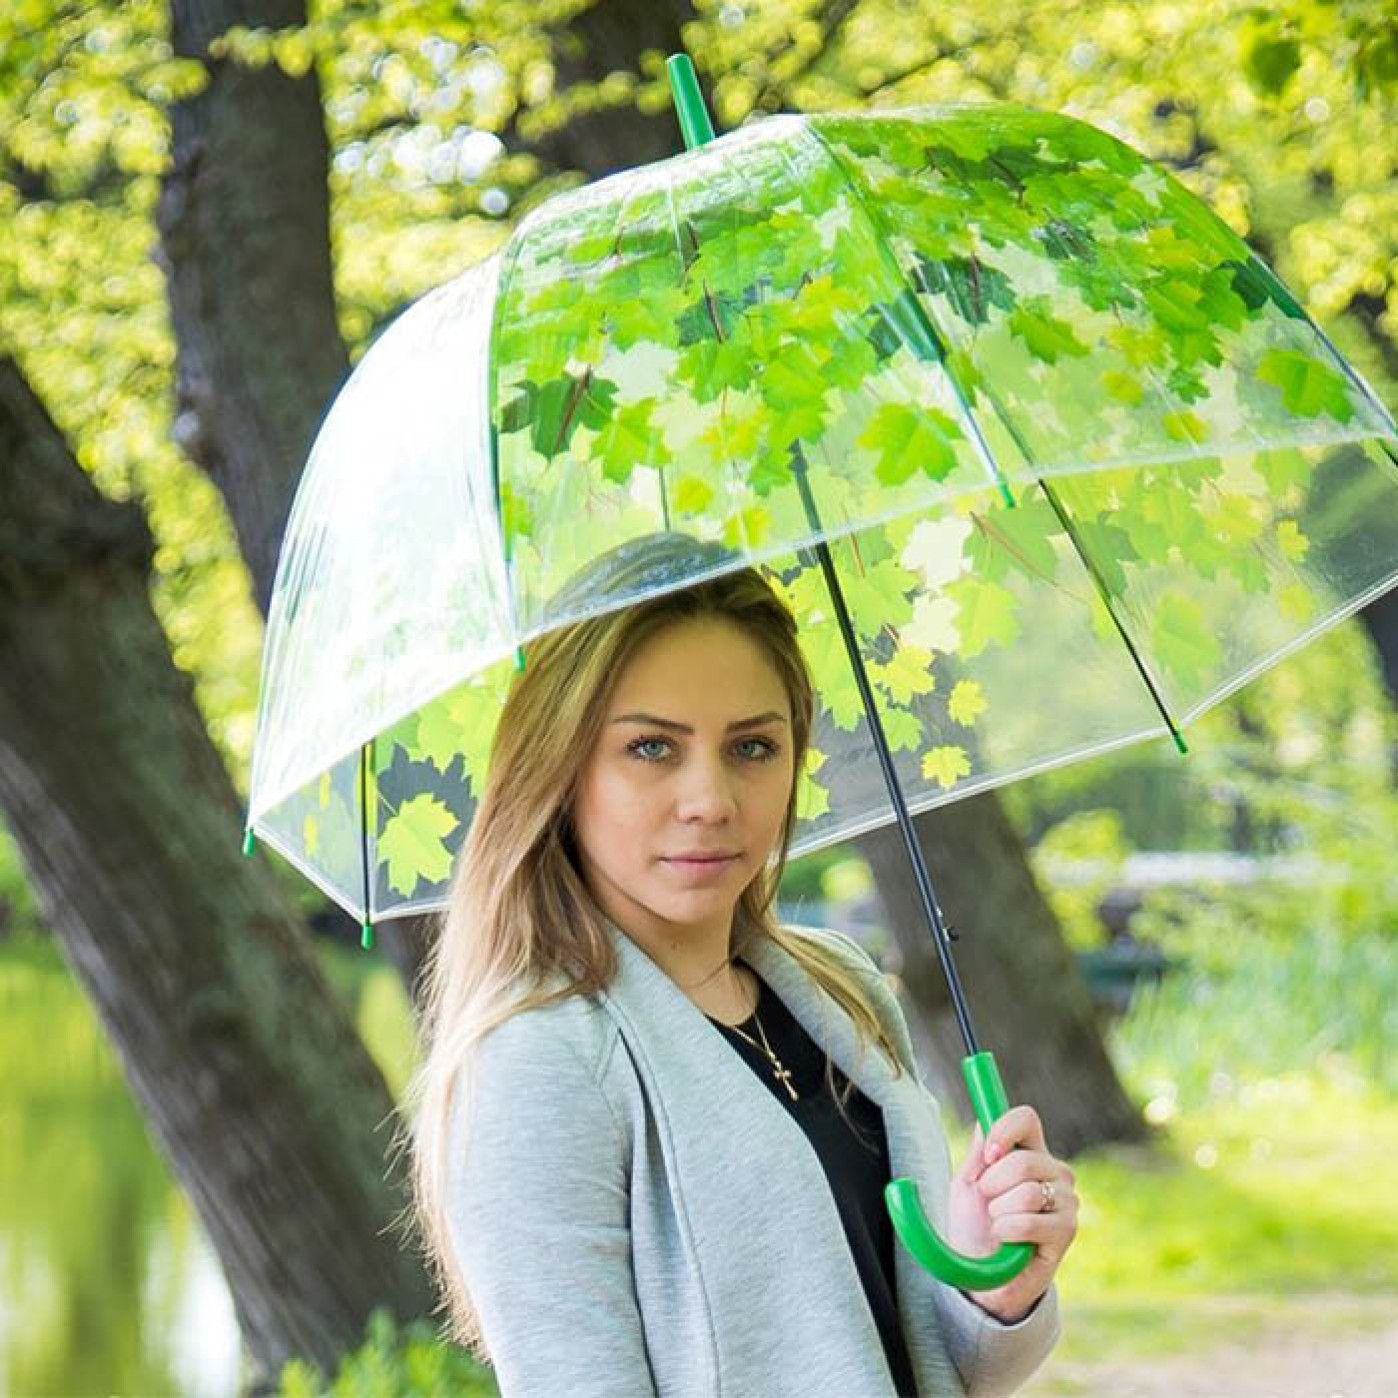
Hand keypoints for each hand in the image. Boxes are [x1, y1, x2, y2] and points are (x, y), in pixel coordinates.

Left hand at [945, 1104, 1077, 1323]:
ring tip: (999, 1223)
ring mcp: (1066, 1200)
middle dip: (993, 1184)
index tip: (988, 1154)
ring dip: (1000, 1211)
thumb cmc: (974, 1226)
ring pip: (1028, 1192)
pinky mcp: (1067, 1231)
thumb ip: (979, 1153)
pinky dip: (1006, 1230)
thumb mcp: (967, 1184)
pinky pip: (1029, 1221)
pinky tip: (1006, 1240)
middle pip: (1023, 1160)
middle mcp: (1054, 1172)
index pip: (1026, 1120)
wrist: (980, 1274)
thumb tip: (983, 1120)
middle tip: (988, 1202)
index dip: (1004, 1129)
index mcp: (1030, 1152)